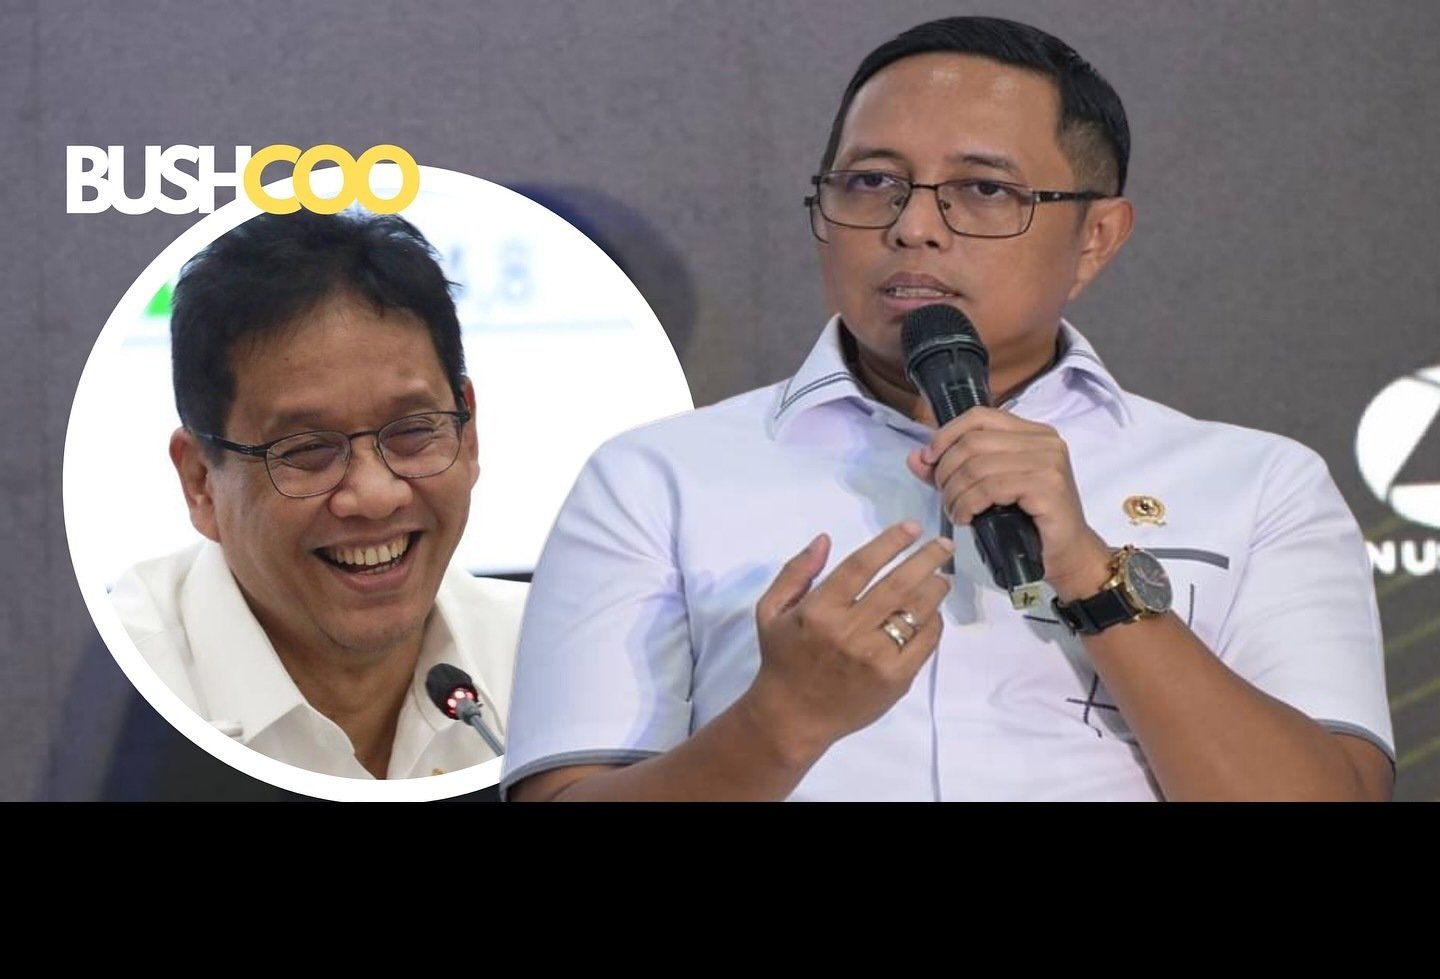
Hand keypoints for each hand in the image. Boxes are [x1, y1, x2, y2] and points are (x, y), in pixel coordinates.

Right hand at [749, 522, 953, 757]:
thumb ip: (796, 572)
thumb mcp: (771, 610)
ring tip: (941, 577)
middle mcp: (849, 631)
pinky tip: (931, 613)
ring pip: (916, 611)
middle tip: (943, 545)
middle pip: (898, 584)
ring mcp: (875, 657)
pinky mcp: (894, 678)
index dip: (889, 542)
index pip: (861, 566)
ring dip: (935, 588)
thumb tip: (825, 539)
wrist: (793, 717)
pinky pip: (924, 643)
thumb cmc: (783, 659)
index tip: (911, 527)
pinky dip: (933, 622)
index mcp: (819, 611)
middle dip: (926, 559)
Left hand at [905, 407, 1110, 600]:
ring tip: (955, 511)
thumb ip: (952, 470)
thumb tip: (915, 457)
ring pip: (978, 466)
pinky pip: (991, 487)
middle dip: (947, 471)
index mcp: (1031, 432)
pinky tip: (966, 518)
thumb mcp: (985, 490)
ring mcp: (1049, 461)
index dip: (946, 435)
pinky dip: (969, 503)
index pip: (979, 416)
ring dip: (956, 493)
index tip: (929, 461)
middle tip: (945, 497)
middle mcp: (1044, 440)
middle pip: (973, 442)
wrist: (1066, 555)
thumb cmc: (1028, 522)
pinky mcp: (1047, 486)